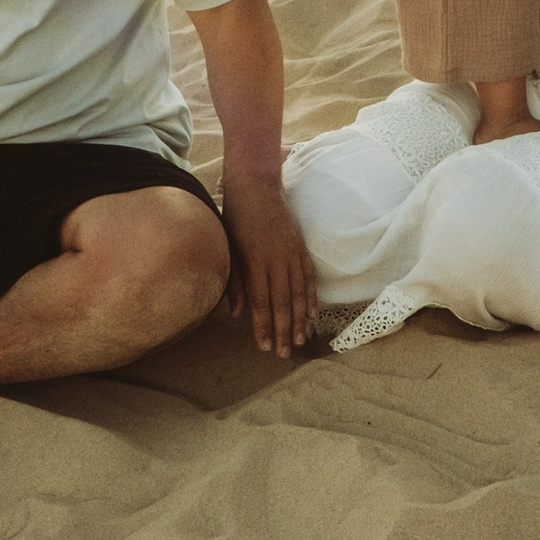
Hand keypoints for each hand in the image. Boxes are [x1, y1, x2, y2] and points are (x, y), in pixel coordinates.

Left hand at [223, 165, 315, 359]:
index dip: (263, 326)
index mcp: (254, 261)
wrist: (255, 186)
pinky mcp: (300, 247)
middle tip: (283, 353)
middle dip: (282, 330)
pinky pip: (308, 277)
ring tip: (299, 340)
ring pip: (298, 293)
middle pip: (282, 302)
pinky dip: (310, 297)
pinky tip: (311, 314)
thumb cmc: (234, 218)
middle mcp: (276, 260)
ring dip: (299, 319)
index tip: (263, 346)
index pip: (260, 302)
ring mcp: (291, 253)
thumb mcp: (228, 249)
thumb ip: (233, 282)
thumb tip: (235, 314)